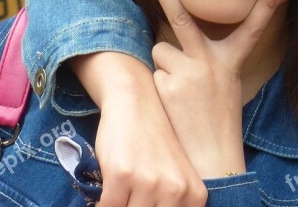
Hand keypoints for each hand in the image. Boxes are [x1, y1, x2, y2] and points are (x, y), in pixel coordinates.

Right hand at [71, 53, 207, 206]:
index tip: (146, 204)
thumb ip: (171, 203)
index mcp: (195, 195)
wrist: (136, 102)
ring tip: (121, 194)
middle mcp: (177, 191)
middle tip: (130, 198)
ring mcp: (150, 183)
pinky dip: (102, 205)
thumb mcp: (175, 177)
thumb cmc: (154, 142)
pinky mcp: (123, 175)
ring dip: (120, 205)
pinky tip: (107, 193)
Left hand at [143, 0, 288, 178]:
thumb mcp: (222, 83)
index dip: (268, 4)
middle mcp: (210, 61)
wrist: (211, 156)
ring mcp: (188, 71)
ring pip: (161, 51)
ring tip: (181, 91)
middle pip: (181, 16)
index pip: (253, 26)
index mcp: (231, 60)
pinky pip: (155, 72)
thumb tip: (166, 41)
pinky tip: (173, 103)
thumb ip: (201, 57)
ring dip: (166, 66)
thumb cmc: (216, 117)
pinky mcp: (168, 85)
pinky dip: (160, 83)